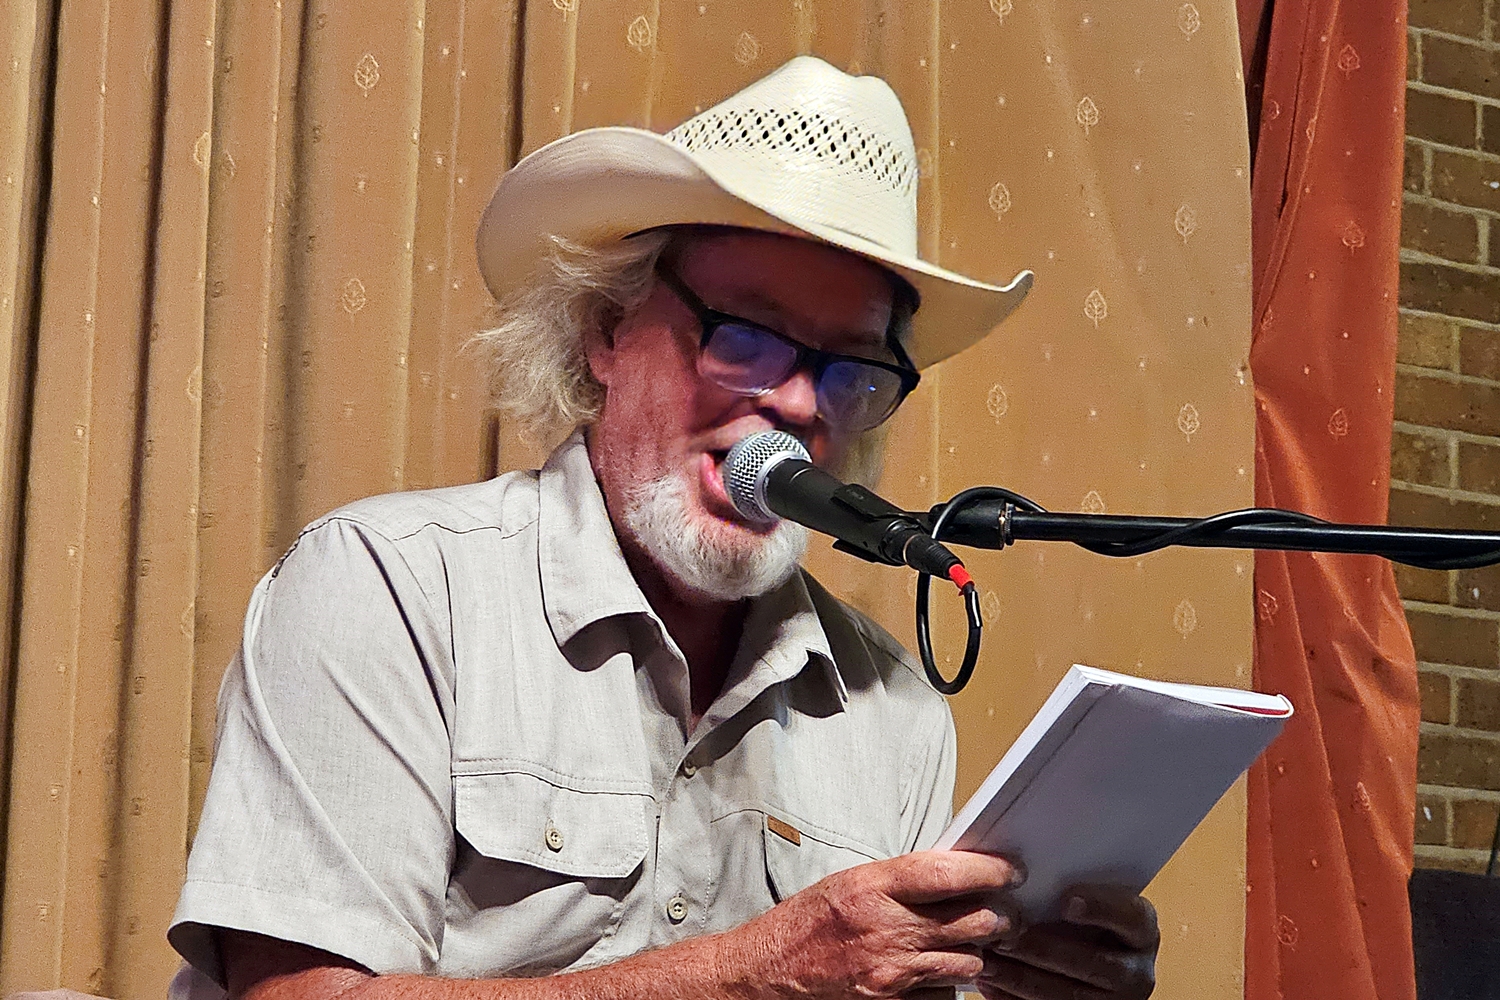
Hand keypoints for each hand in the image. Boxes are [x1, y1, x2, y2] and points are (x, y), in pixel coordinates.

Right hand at [721, 850, 1023, 999]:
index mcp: (873, 887)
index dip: (989, 871)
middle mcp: (887, 928)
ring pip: (968, 960)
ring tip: (978, 937)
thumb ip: (900, 880)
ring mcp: (893, 971)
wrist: (770, 973)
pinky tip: (943, 967)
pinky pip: (945, 990)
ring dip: (980, 949)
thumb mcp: (850, 882)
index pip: (948, 874)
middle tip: (1007, 909)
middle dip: (1000, 915)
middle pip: (973, 920)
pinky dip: (952, 979)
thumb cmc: (807, 923)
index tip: (1009, 871)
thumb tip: (952, 874)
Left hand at [976, 886, 1157, 999]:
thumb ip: (1065, 888)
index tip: (1068, 900)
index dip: (1102, 908)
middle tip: (1004, 933)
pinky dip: (1012, 996)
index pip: (1132, 917)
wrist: (1089, 972)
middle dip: (1041, 948)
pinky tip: (989, 980)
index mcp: (1141, 932)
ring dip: (1019, 976)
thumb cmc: (1077, 923)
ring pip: (1066, 994)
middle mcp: (1136, 972)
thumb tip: (1015, 867)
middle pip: (1091, 962)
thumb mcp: (1084, 903)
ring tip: (987, 957)